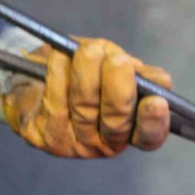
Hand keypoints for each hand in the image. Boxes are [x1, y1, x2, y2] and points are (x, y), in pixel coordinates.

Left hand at [1, 38, 171, 157]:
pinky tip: (60, 56)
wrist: (36, 77)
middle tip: (117, 61)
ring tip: (89, 50)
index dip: (153, 121)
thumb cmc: (89, 71)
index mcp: (132, 130)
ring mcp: (74, 144)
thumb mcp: (122, 68)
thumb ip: (142, 76)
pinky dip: (59, 75)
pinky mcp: (45, 137)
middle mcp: (106, 143)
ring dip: (87, 74)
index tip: (156, 101)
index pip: (150, 136)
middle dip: (118, 89)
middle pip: (117, 122)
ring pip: (85, 108)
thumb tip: (158, 80)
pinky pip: (55, 103)